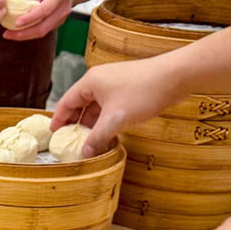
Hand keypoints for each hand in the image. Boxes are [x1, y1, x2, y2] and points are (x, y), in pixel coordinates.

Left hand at [2, 0, 72, 40]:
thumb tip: (26, 3)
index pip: (44, 10)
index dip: (30, 18)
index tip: (16, 23)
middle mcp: (62, 11)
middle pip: (43, 27)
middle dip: (24, 33)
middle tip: (8, 34)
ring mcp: (60, 20)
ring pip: (42, 32)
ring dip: (25, 35)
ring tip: (9, 34)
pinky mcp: (56, 25)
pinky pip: (42, 31)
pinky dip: (29, 33)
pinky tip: (18, 32)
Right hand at [51, 57, 184, 156]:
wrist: (176, 76)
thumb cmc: (143, 92)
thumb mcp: (115, 120)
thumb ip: (97, 137)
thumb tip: (85, 153)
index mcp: (90, 82)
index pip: (66, 102)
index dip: (58, 120)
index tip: (54, 135)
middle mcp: (100, 80)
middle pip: (80, 104)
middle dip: (76, 124)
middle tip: (71, 142)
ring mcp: (115, 83)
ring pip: (97, 106)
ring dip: (93, 123)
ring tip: (90, 141)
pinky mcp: (129, 88)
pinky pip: (111, 106)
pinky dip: (107, 119)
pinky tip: (109, 132)